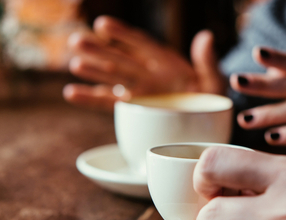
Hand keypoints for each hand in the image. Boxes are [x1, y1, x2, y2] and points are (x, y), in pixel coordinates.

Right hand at [63, 16, 224, 110]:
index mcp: (166, 63)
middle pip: (121, 60)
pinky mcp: (132, 108)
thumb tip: (206, 36)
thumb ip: (207, 62)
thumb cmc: (212, 101)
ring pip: (111, 79)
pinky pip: (109, 102)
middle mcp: (148, 74)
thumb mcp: (214, 81)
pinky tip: (71, 93)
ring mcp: (138, 91)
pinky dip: (90, 98)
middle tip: (76, 41)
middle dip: (99, 51)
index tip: (103, 25)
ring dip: (93, 71)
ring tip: (75, 63)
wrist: (209, 127)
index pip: (141, 45)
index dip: (123, 35)